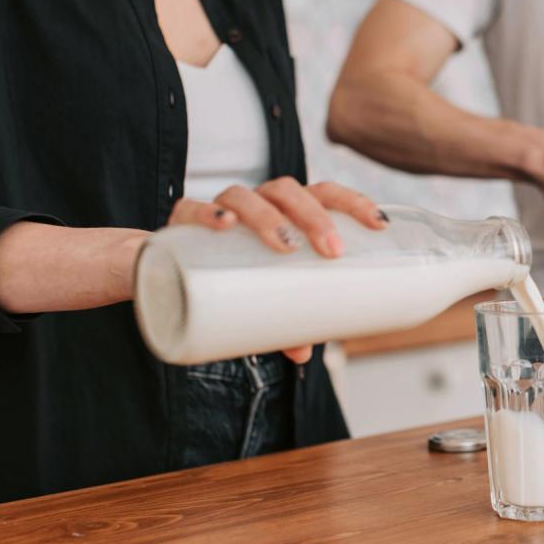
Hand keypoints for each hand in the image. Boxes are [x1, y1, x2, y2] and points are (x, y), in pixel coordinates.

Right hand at [168, 178, 386, 362]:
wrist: (164, 268)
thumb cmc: (232, 276)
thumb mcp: (263, 299)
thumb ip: (284, 322)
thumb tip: (305, 353)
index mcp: (284, 212)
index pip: (323, 192)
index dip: (352, 201)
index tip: (379, 224)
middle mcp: (254, 203)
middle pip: (288, 190)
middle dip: (315, 216)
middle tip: (333, 251)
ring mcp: (218, 208)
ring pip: (244, 195)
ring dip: (269, 216)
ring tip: (286, 246)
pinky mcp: (180, 222)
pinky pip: (190, 207)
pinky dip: (207, 213)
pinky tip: (223, 225)